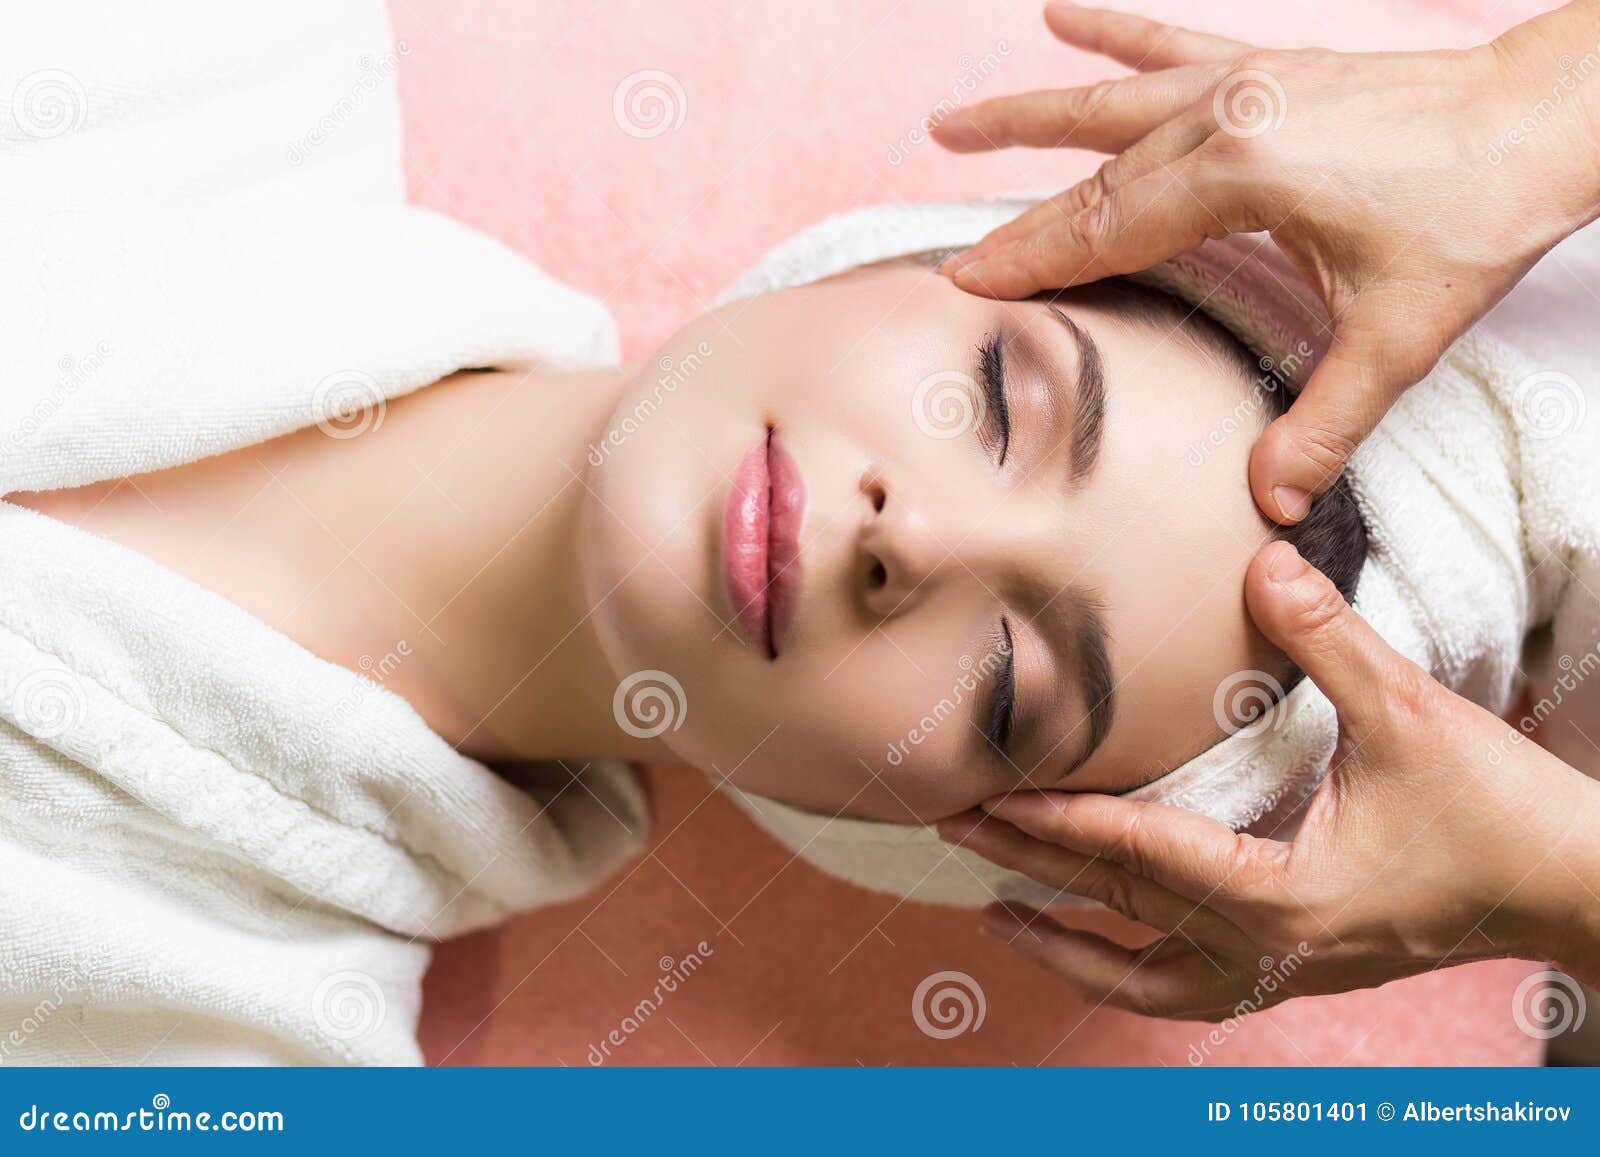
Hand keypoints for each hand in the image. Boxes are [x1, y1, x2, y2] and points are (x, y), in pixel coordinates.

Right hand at [932, 2, 1599, 522]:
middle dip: (1019, 223)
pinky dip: (1111, 35)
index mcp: (1240, 174)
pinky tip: (1059, 18)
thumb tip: (1271, 502)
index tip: (964, 283)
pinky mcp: (1266, 69)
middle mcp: (1226, 116)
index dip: (1033, 261)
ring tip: (951, 122)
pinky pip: (1167, 45)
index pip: (1107, 228)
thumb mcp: (1396, 337)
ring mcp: (1243, 82)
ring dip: (1025, 117)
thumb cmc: (1473, 214)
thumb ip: (1324, 422)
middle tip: (953, 257)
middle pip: (1093, 179)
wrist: (1541, 119)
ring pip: (1108, 105)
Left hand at [937, 540, 1599, 1018]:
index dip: (1058, 821)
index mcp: (1278, 896)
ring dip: (1065, 947)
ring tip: (996, 915)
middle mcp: (1265, 950)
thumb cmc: (1500, 815)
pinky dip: (1127, 971)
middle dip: (1030, 866)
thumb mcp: (1412, 713)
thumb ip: (1328, 637)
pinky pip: (1185, 988)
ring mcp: (1281, 972)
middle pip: (1119, 908)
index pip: (1138, 855)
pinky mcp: (1298, 969)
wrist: (1575, 890)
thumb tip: (1262, 562)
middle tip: (952, 825)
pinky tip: (1100, 947)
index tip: (989, 796)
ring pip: (1142, 979)